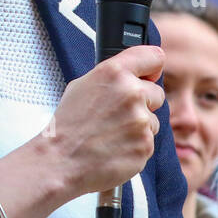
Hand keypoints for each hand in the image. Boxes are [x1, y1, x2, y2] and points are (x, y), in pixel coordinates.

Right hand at [45, 45, 165, 198]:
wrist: (61, 161)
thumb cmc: (68, 125)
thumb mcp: (82, 85)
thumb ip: (113, 76)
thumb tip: (133, 74)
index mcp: (115, 72)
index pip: (154, 57)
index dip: (151, 68)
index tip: (148, 76)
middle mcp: (131, 92)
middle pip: (157, 93)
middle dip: (144, 103)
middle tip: (119, 114)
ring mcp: (141, 120)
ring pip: (153, 120)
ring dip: (139, 127)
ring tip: (112, 134)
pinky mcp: (145, 145)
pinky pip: (148, 142)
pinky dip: (136, 146)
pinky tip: (115, 147)